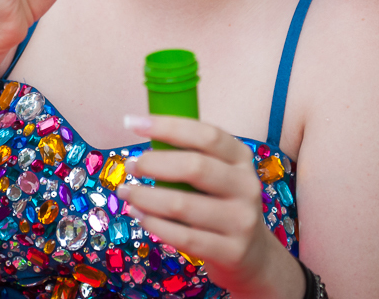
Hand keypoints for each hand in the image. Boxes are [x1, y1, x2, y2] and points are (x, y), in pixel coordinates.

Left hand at [116, 115, 305, 298]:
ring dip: (145, 197)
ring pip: (182, 205)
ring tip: (125, 192)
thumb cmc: (222, 203)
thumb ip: (191, 154)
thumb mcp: (219, 173)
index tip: (132, 123)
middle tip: (130, 165)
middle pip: (195, 167)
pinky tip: (139, 215)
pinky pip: (182, 237)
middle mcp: (246, 185)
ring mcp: (241, 220)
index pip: (206, 134)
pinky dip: (154, 224)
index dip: (167, 126)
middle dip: (154, 164)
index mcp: (241, 157)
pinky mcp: (231, 252)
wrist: (253, 254)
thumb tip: (144, 130)